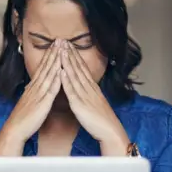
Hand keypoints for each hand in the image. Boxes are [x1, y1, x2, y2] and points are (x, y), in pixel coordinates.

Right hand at [0, 40, 62, 154]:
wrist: (16, 129)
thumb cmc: (24, 118)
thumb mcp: (30, 101)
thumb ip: (35, 92)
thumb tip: (38, 86)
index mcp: (34, 87)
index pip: (43, 67)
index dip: (50, 55)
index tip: (56, 44)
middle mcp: (36, 87)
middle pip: (46, 66)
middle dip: (53, 52)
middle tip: (60, 40)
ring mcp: (39, 93)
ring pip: (49, 74)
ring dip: (55, 61)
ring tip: (61, 49)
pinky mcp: (42, 102)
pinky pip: (50, 89)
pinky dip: (56, 79)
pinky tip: (61, 71)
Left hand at [60, 41, 129, 155]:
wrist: (110, 131)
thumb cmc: (102, 121)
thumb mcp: (96, 103)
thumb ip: (89, 95)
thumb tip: (84, 89)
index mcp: (92, 88)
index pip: (83, 68)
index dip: (76, 56)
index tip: (69, 45)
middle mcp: (89, 89)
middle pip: (79, 68)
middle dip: (71, 54)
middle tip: (63, 41)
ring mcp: (85, 95)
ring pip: (75, 76)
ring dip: (68, 62)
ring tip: (61, 50)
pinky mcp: (80, 105)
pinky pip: (72, 90)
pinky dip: (67, 80)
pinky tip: (62, 71)